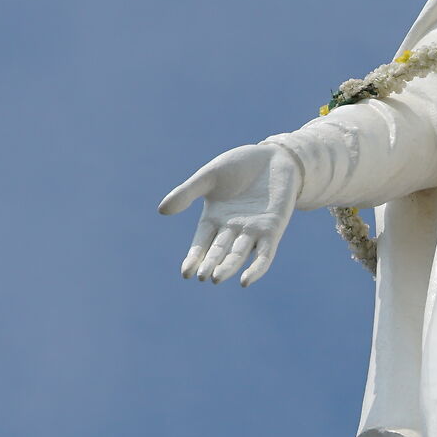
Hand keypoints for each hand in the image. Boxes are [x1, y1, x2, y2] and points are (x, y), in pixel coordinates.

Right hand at [159, 141, 301, 284]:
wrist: (274, 155)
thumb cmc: (239, 165)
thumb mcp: (209, 176)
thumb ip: (187, 192)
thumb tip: (162, 211)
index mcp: (214, 218)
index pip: (201, 244)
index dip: (194, 258)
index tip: (186, 273)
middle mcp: (232, 229)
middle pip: (219, 251)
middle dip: (210, 264)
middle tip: (202, 276)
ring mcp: (253, 231)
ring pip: (238, 254)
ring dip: (228, 267)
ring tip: (216, 278)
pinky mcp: (272, 230)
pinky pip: (264, 254)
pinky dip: (256, 268)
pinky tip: (246, 281)